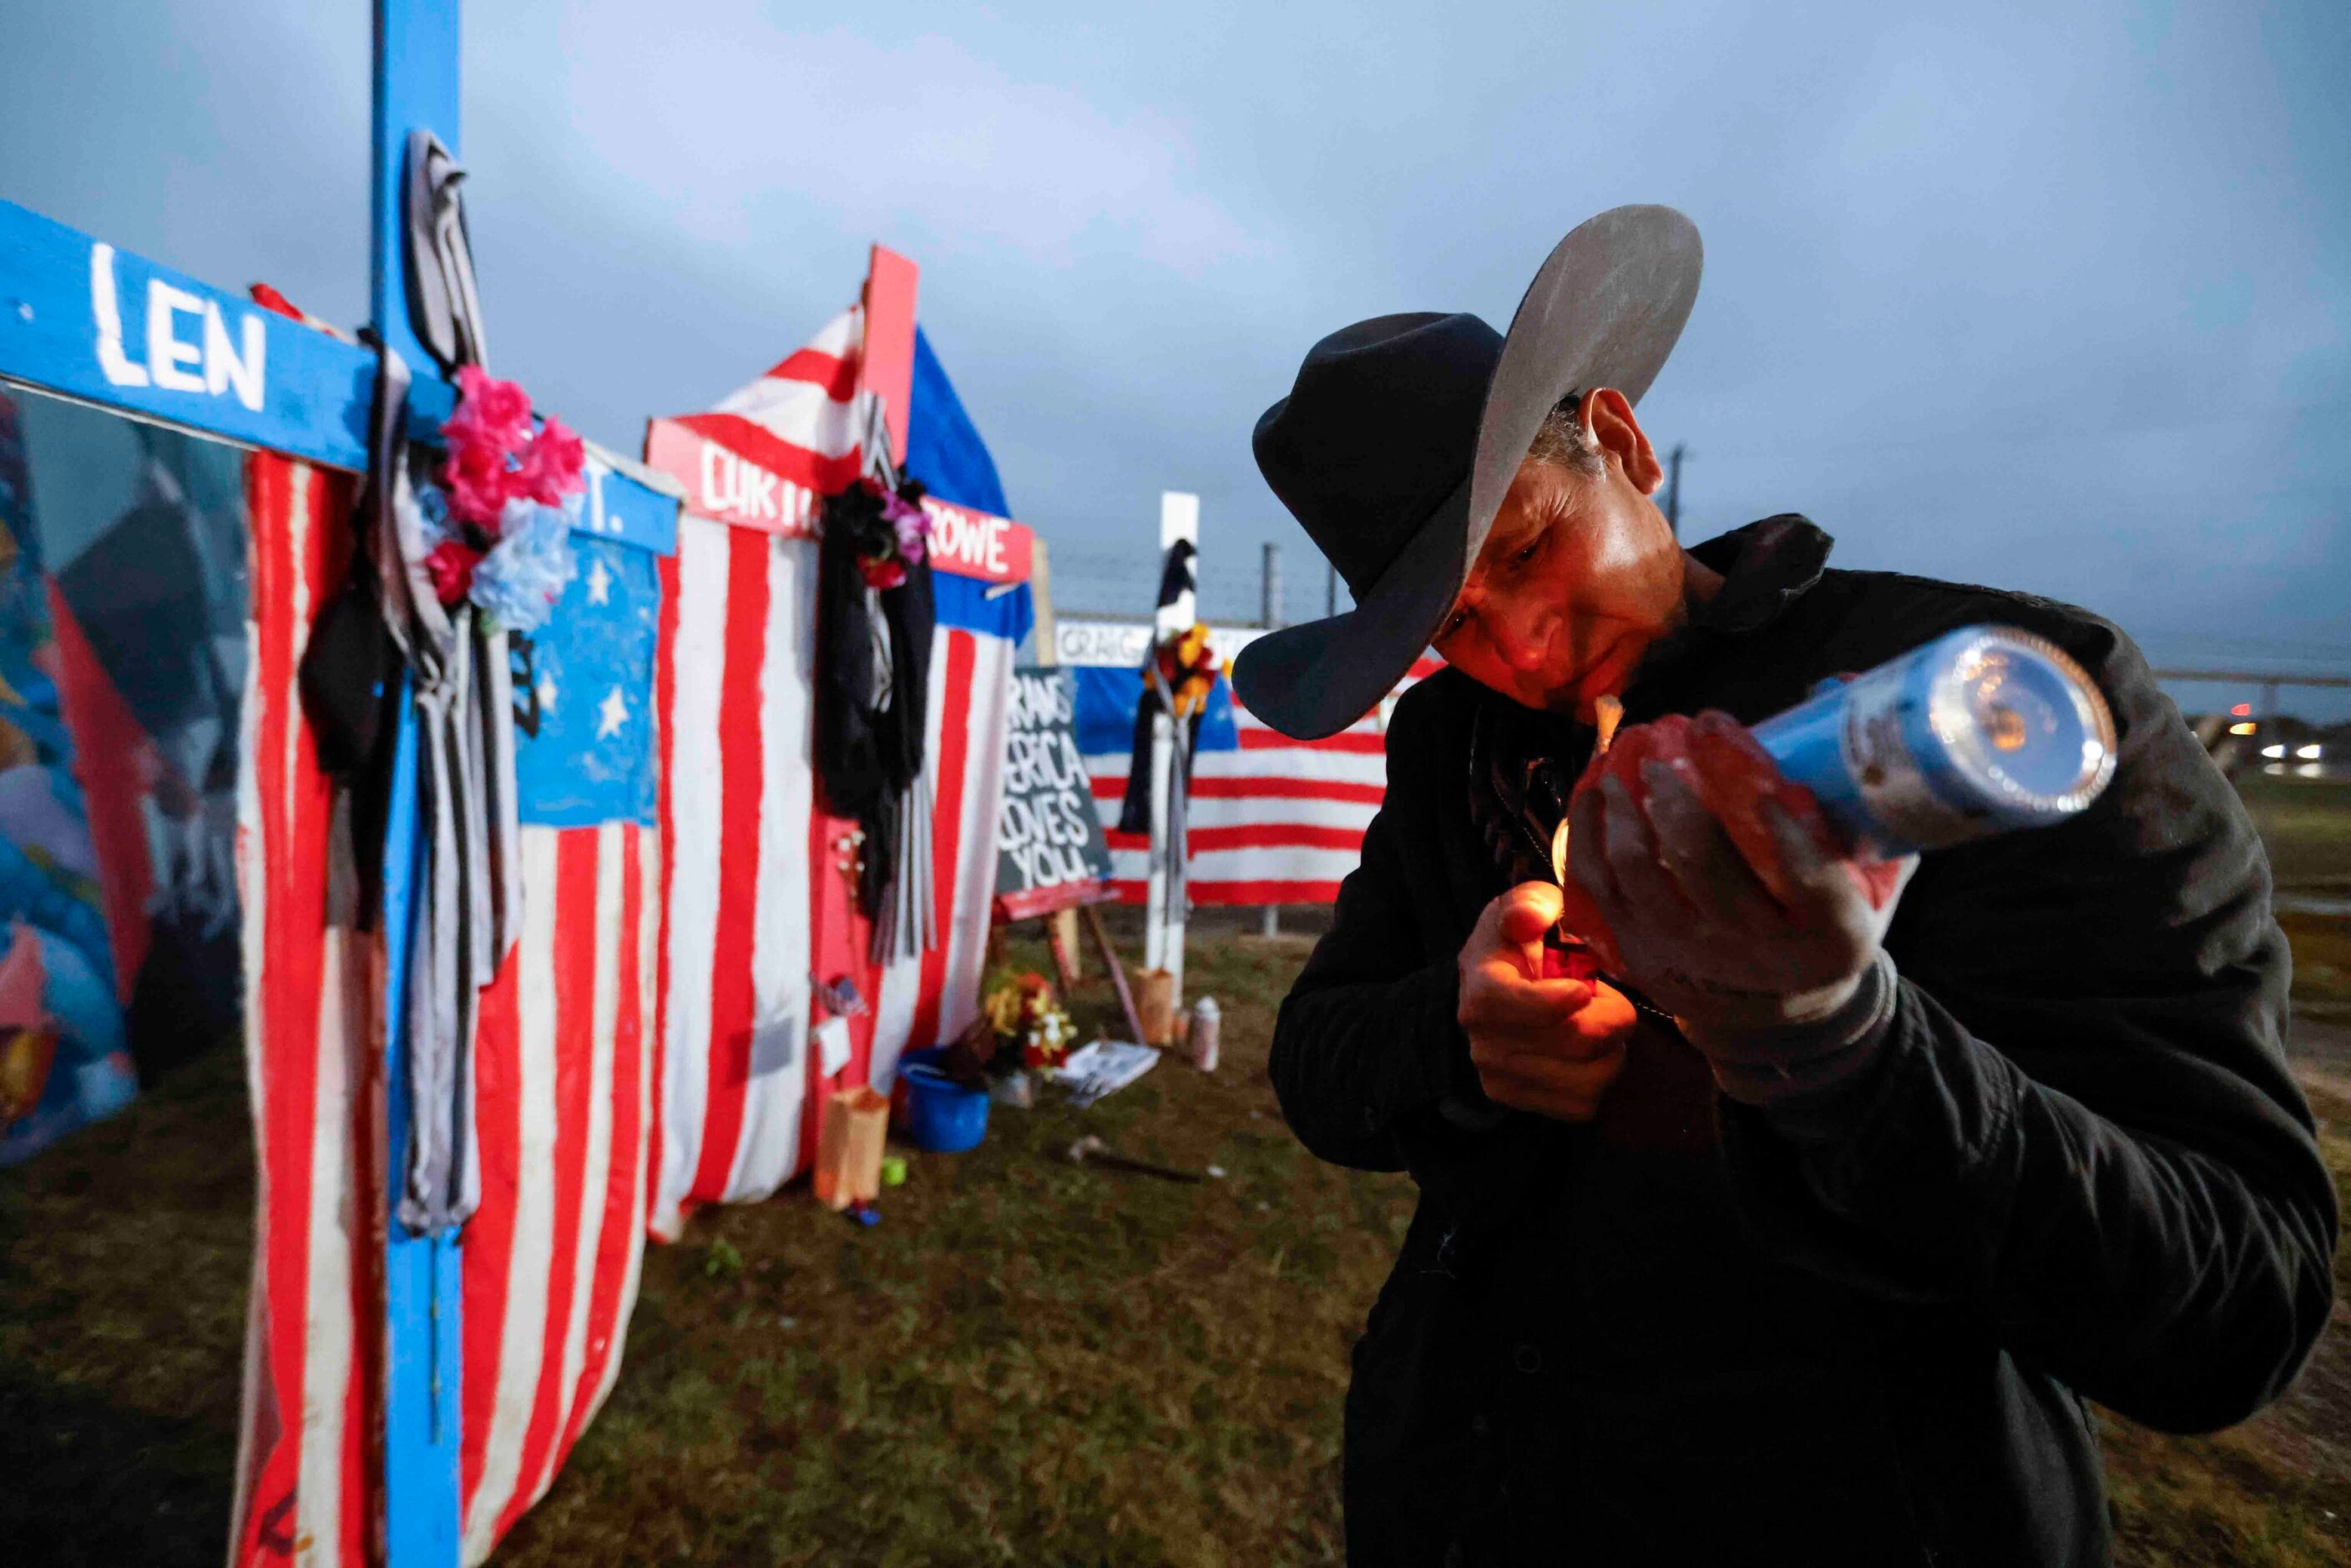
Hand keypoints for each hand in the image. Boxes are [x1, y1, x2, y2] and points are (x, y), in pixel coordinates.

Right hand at [1457, 883, 1636, 1120]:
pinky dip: (1599, 1080)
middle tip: (1611, 999)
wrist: (1486, 999)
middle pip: (1573, 1042)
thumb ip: (1530, 903)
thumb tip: (1529, 919)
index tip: (1585, 987)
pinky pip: (1582, 1105)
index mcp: (1482, 989)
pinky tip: (1589, 1055)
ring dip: (1611, 1052)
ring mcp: (1500, 1078)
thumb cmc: (1514, 947)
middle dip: (1611, 1018)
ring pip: (1587, 1081)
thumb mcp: (1521, 909)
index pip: (1513, 1006)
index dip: (1556, 1001)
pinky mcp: (1519, 1102)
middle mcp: (1484, 1041)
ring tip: (1600, 1026)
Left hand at [1563, 711, 1915, 1048]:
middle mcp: (1762, 957)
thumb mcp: (1871, 870)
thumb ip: (1860, 790)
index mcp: (1833, 937)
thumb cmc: (1825, 915)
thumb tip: (1838, 687)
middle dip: (1678, 808)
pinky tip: (1592, 798)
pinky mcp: (1645, 960)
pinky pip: (1600, 895)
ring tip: (1619, 770)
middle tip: (1660, 756)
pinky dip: (1588, 841)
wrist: (1782, 1011)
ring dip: (1624, 818)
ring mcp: (1696, 962)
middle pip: (1710, 876)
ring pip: (1644, 882)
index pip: (1817, 889)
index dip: (1795, 843)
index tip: (1771, 791)